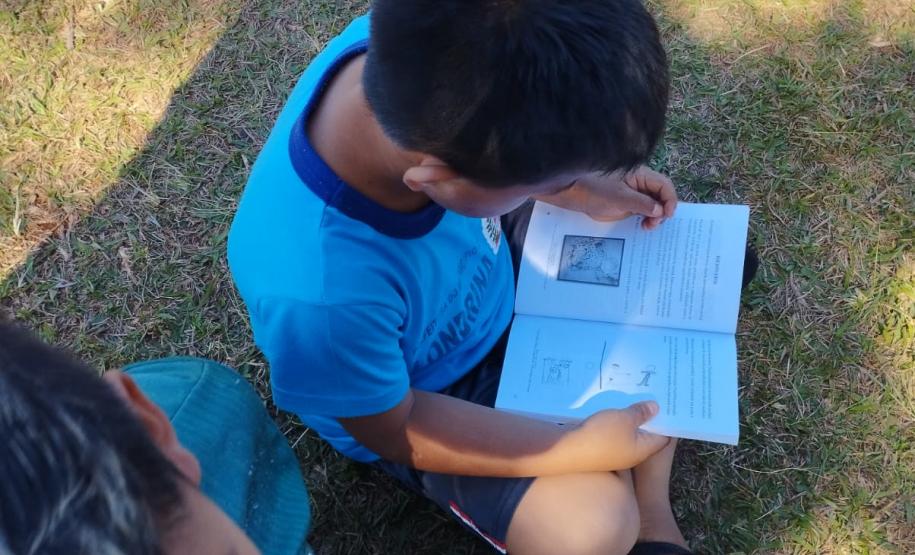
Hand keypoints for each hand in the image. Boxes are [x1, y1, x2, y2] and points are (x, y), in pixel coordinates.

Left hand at [537, 166, 676, 228]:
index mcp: (641, 176)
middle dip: (662, 211)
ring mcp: (633, 196)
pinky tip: (643, 229)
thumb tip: (660, 211)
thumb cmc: (593, 189)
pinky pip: (641, 214)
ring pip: (653, 207)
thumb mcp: (618, 197)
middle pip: (661, 197)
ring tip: (647, 227)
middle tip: (652, 224)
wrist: (571, 193)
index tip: (667, 215)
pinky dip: (645, 221)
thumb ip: (640, 203)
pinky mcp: (625, 207)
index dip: (670, 199)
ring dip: (654, 218)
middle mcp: (640, 186)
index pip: (664, 186)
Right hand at [570, 401, 670, 469]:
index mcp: (643, 449)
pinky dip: (614, 421)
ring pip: (628, 432)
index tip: (667, 403)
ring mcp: (615, 452)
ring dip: (629, 417)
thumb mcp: (625, 418)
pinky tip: (611, 407)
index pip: (663, 435)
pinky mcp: (599, 448)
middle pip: (645, 433)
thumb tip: (656, 408)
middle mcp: (631, 454)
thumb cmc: (601, 436)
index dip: (667, 419)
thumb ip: (641, 412)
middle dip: (647, 416)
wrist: (567, 450)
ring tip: (630, 397)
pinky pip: (613, 432)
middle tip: (649, 395)